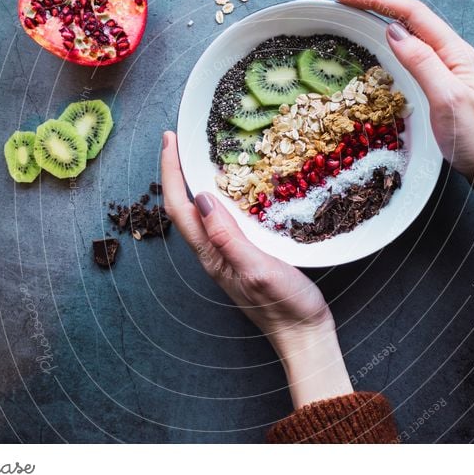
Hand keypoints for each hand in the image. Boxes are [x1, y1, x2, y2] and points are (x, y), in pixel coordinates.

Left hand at [161, 131, 352, 407]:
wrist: (304, 334)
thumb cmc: (285, 306)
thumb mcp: (258, 269)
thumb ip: (228, 237)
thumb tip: (202, 198)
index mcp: (211, 254)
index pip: (180, 208)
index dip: (171, 172)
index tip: (170, 140)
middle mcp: (213, 252)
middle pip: (184, 207)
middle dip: (177, 172)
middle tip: (180, 140)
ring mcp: (228, 254)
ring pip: (202, 212)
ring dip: (195, 181)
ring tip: (201, 155)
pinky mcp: (244, 255)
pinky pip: (223, 219)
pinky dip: (221, 195)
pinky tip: (235, 187)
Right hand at [336, 0, 473, 219]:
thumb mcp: (448, 99)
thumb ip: (422, 63)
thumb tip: (392, 31)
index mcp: (455, 52)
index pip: (413, 13)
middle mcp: (452, 56)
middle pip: (411, 19)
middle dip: (377, 5)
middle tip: (343, 4)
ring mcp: (448, 73)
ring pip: (412, 38)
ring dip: (383, 23)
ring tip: (355, 21)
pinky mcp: (442, 90)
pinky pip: (414, 59)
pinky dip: (392, 49)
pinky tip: (381, 55)